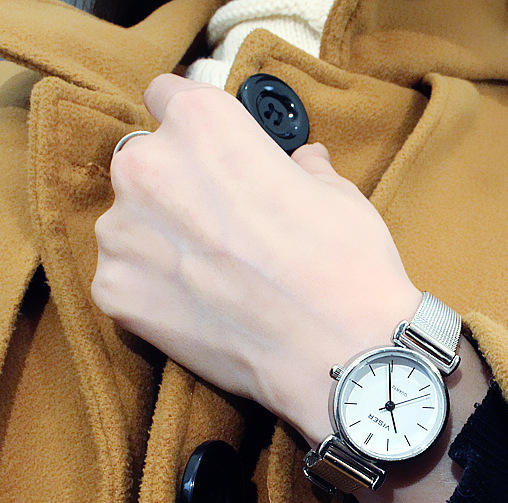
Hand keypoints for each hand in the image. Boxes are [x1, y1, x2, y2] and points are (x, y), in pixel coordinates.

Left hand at [93, 74, 421, 444]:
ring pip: (131, 224)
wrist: (340, 354)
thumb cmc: (346, 267)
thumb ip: (302, 168)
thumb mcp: (339, 195)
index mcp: (202, 123)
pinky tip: (199, 310)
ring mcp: (123, 233)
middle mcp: (148, 166)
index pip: (168, 97)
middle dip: (177, 189)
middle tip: (221, 230)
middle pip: (145, 164)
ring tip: (213, 279)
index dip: (196, 130)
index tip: (210, 157)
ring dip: (161, 241)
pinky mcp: (115, 294)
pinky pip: (126, 279)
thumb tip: (301, 163)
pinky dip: (153, 292)